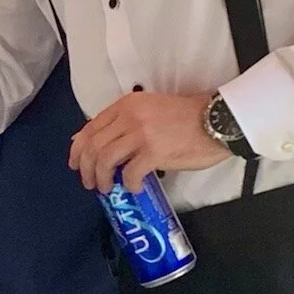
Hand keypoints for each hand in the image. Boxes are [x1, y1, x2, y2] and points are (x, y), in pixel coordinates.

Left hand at [68, 92, 225, 193]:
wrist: (217, 120)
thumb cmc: (187, 117)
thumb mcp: (149, 110)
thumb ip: (123, 122)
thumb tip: (95, 139)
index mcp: (127, 105)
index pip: (90, 127)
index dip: (78, 149)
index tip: (76, 164)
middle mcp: (129, 116)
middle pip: (93, 146)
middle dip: (86, 169)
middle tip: (90, 183)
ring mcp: (141, 134)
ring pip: (105, 160)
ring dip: (101, 179)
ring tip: (107, 189)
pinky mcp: (154, 152)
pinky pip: (130, 173)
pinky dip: (128, 185)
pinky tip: (136, 188)